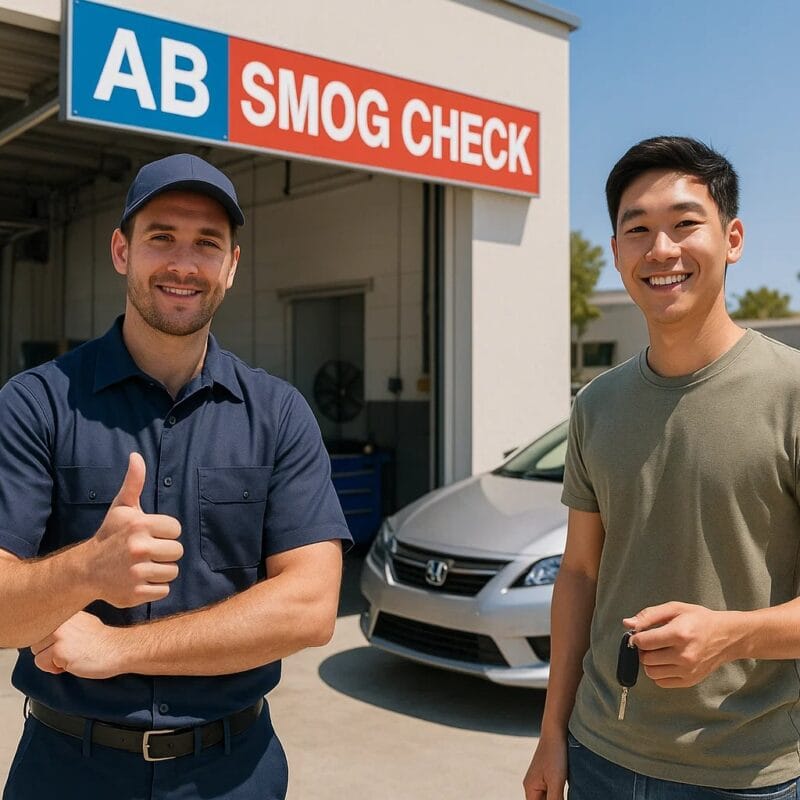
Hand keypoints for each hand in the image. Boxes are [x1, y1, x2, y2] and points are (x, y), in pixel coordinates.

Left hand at [31, 612, 122, 678]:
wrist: (120, 648)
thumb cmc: (104, 640)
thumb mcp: (82, 623)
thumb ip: (64, 624)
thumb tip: (47, 633)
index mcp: (66, 611)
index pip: (41, 628)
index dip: (52, 640)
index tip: (68, 642)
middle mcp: (60, 620)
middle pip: (36, 641)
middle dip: (49, 651)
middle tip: (72, 650)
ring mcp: (59, 634)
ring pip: (37, 653)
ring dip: (52, 660)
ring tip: (73, 656)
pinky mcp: (59, 650)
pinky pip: (42, 664)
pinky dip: (56, 668)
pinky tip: (73, 662)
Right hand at [88, 453, 182, 607]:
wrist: (86, 569)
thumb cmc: (110, 535)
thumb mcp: (122, 507)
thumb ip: (134, 482)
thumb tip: (136, 456)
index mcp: (140, 525)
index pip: (176, 529)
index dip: (165, 532)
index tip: (149, 534)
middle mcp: (139, 549)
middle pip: (177, 552)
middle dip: (165, 552)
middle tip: (147, 552)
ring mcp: (137, 573)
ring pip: (172, 572)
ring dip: (161, 570)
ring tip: (142, 565)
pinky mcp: (136, 594)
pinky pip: (164, 590)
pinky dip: (154, 588)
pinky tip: (139, 580)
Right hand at [522, 733, 566, 799]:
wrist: (556, 731)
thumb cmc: (555, 755)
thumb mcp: (556, 782)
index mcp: (530, 789)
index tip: (557, 799)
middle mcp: (532, 786)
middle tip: (561, 795)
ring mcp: (540, 780)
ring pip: (547, 799)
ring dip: (557, 799)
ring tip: (562, 792)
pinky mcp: (548, 775)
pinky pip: (552, 792)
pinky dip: (559, 796)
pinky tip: (567, 793)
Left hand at [624, 602, 737, 687]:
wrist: (727, 636)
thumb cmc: (699, 619)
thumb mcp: (675, 609)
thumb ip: (649, 615)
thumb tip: (627, 624)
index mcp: (679, 634)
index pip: (644, 642)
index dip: (636, 637)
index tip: (639, 634)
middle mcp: (684, 655)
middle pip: (646, 658)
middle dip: (643, 650)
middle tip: (650, 642)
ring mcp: (688, 671)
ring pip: (651, 672)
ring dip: (649, 662)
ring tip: (658, 652)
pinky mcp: (690, 681)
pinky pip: (662, 682)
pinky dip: (659, 672)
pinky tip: (666, 661)